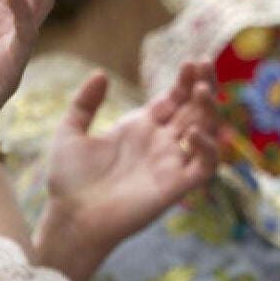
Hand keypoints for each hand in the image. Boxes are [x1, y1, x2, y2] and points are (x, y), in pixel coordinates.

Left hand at [34, 61, 219, 280]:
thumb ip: (85, 103)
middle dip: (203, 86)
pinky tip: (193, 133)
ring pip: (205, 133)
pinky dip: (207, 149)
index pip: (174, 99)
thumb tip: (101, 74)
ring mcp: (170, 164)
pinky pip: (203, 166)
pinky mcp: (175, 187)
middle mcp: (160, 143)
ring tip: (203, 91)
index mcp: (141, 127)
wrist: (70, 218)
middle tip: (205, 64)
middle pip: (194, 110)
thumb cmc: (69, 181)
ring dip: (209, 111)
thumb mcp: (70, 133)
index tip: (190, 62)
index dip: (185, 81)